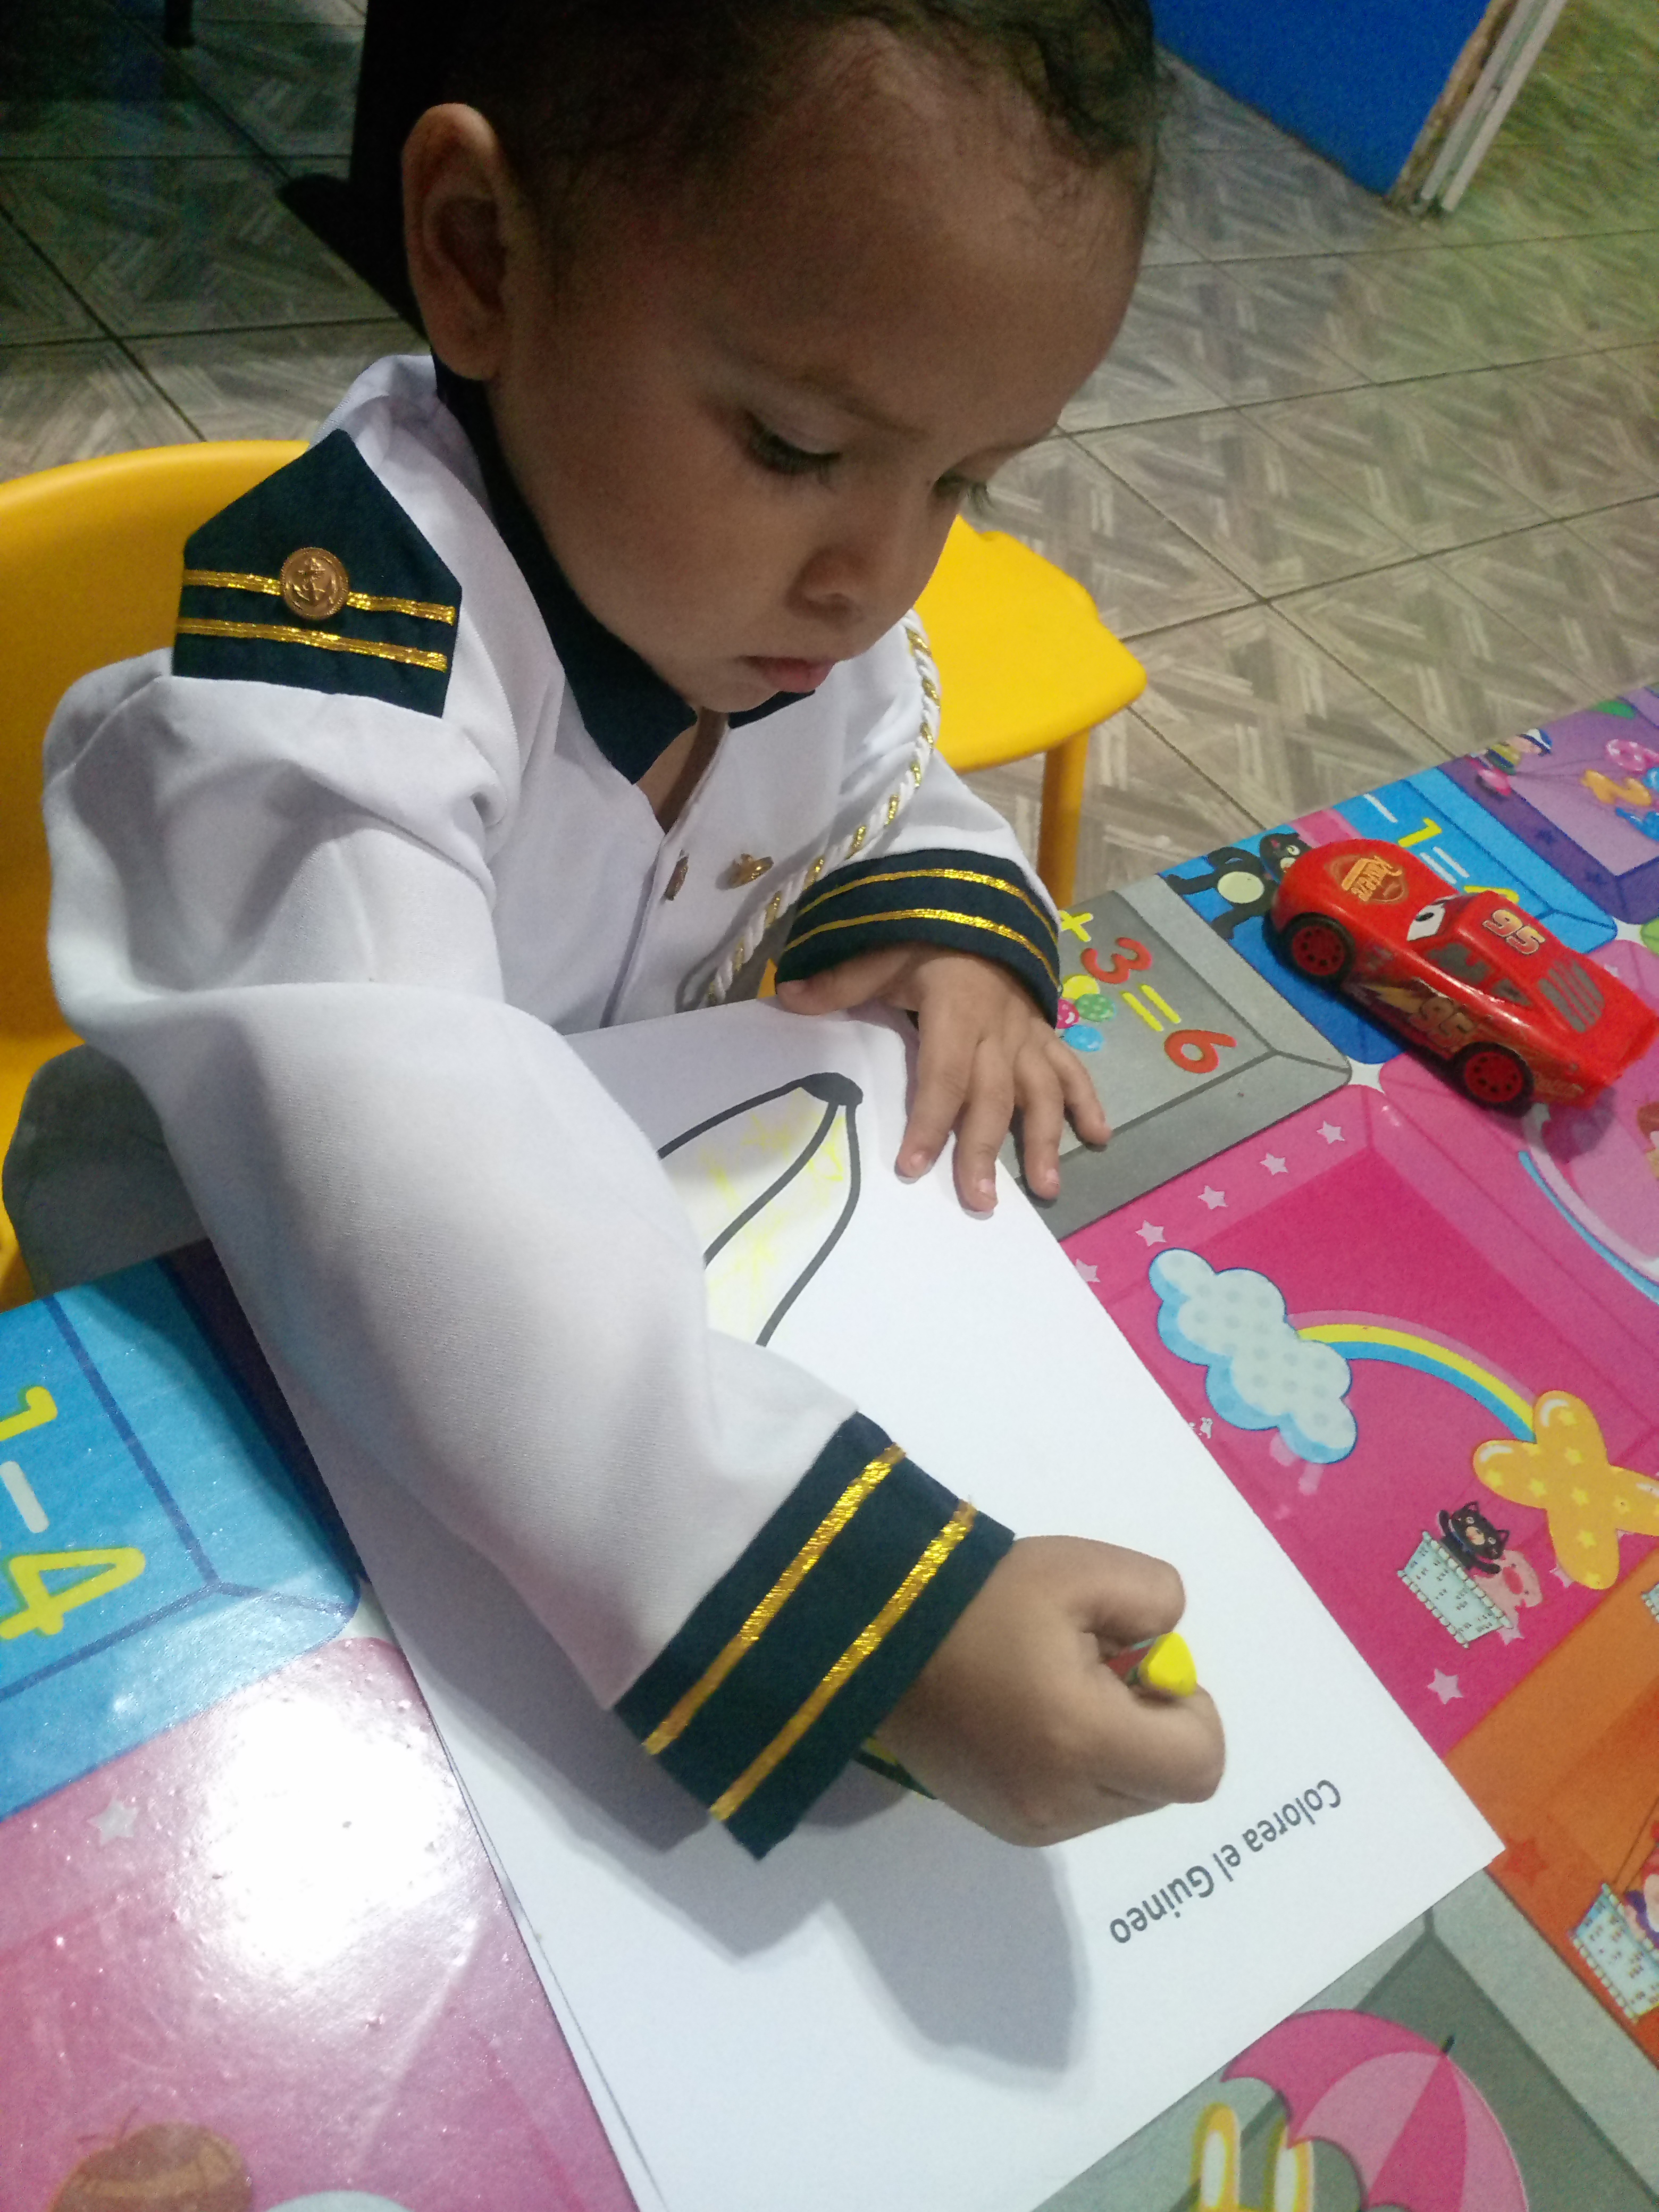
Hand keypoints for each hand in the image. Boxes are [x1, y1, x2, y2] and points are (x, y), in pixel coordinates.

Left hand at [774, 946, 1108, 1211]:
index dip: (930, 1121)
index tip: (913, 1166)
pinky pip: (1071, 1069)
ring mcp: (1027, 1034)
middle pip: (993, 1098)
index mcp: (957, 1010)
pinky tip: (1099, 1138)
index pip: (944, 1075)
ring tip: (1046, 1190)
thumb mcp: (881, 951)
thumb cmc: (924, 935)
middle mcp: (999, 1029)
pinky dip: (1089, 1103)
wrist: (979, 902)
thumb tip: (787, 999)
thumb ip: (840, 981)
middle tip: (979, 1202)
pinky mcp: (1044, 1033)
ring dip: (1045, 1141)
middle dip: (985, 1152)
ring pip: (1041, 1092)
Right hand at [877, 1537, 1224, 1845]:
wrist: (875, 1630)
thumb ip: (1157, 1600)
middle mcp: (1062, 1804)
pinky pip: (1079, 1807)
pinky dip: (1077, 1766)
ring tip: (1054, 1689)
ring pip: (1123, 1798)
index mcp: (1084, 1741)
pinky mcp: (1002, 1826)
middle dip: (1148, 1726)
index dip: (1190, 1711)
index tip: (1138, 1664)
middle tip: (1091, 1668)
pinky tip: (1030, 1716)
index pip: (1198, 1764)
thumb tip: (1163, 1653)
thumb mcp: (1083, 1568)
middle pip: (1164, 1784)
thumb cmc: (981, 1597)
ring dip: (1114, 1748)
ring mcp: (1028, 1824)